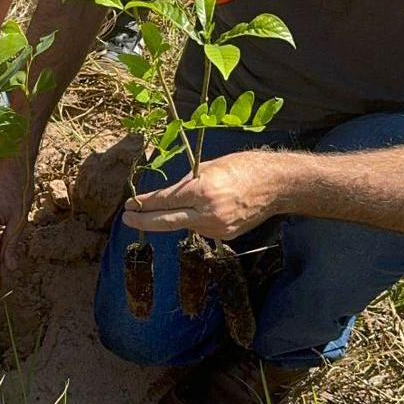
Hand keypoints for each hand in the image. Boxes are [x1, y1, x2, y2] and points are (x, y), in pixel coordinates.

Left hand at [122, 151, 285, 239]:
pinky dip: (196, 219)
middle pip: (165, 223)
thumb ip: (184, 184)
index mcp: (202, 191)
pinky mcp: (224, 236)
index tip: (129, 205)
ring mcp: (216, 228)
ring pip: (183, 225)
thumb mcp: (208, 168)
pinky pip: (200, 228)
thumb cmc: (242, 167)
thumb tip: (165, 197)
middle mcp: (207, 213)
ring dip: (176, 216)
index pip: (163, 202)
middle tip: (127, 219)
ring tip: (190, 201)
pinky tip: (209, 209)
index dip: (143, 204)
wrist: (276, 185)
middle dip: (143, 221)